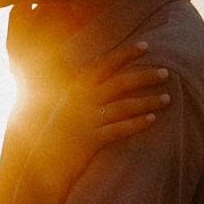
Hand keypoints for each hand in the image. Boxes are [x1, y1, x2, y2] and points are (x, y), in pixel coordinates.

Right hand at [31, 40, 169, 190]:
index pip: (105, 63)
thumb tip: (86, 72)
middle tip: (166, 72)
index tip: (146, 46)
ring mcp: (87, 119)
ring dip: (148, 101)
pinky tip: (153, 120)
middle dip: (145, 76)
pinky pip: (120, 129)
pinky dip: (137, 123)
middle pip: (121, 83)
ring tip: (167, 98)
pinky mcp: (91, 139)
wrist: (36, 158)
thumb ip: (72, 85)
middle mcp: (82, 99)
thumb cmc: (46, 127)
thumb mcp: (57, 100)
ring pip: (124, 106)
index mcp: (75, 85)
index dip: (126, 53)